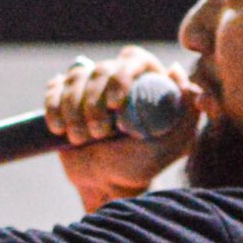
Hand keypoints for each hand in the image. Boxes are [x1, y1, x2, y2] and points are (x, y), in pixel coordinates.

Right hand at [42, 46, 197, 209]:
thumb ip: (188, 112)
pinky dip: (54, 107)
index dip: (121, 76)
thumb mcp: (173, 145)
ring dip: (74, 109)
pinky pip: (54, 88)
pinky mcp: (64, 97)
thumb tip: (176, 69)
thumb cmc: (140, 166)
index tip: (115, 104)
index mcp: (146, 81)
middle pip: (101, 69)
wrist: (104, 184)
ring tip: (81, 139)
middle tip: (99, 133)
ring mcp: (89, 86)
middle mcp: (117, 77)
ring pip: (75, 77)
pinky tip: (59, 129)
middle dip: (95, 102)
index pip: (133, 59)